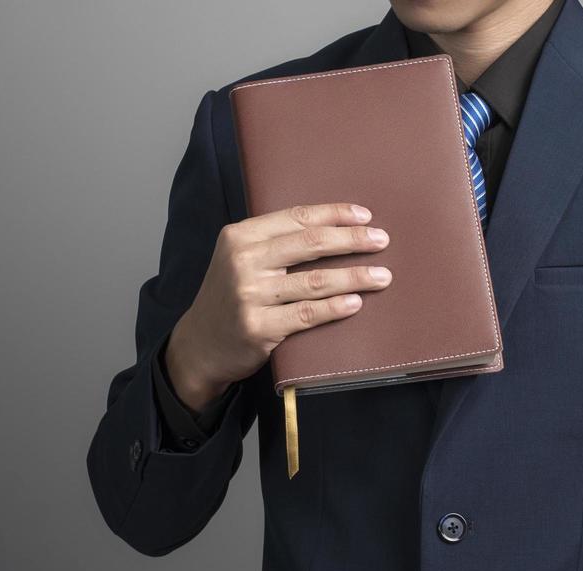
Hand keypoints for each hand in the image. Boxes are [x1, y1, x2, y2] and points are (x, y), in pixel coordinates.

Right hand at [163, 202, 392, 411]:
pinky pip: (306, 314)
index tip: (365, 217)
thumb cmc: (230, 298)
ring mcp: (249, 295)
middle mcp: (243, 261)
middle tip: (382, 241)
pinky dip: (334, 308)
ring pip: (314, 280)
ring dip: (354, 277)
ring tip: (381, 276)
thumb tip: (333, 229)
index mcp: (240, 236)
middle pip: (310, 243)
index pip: (297, 217)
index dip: (335, 214)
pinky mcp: (258, 327)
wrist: (199, 344)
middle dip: (352, 241)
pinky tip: (355, 303)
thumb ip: (273, 243)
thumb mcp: (239, 259)